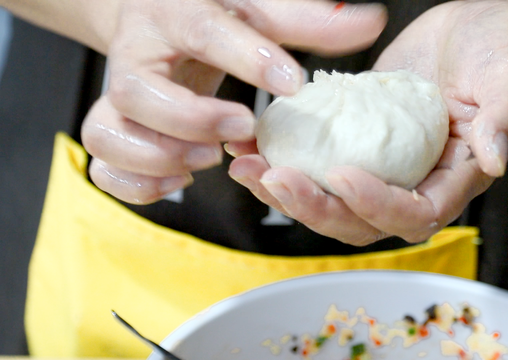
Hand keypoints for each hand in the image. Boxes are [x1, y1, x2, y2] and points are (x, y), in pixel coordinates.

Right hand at [80, 0, 386, 203]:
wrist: (157, 17)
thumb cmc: (212, 13)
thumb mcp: (259, 8)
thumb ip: (309, 20)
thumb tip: (370, 22)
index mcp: (175, 15)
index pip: (203, 30)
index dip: (246, 58)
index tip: (291, 83)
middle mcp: (136, 56)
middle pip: (135, 91)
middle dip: (190, 120)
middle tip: (241, 129)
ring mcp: (118, 97)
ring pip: (106, 132)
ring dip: (157, 158)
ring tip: (207, 160)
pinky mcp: (115, 128)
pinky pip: (103, 166)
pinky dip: (136, 184)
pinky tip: (179, 181)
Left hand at [228, 0, 507, 244]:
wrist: (483, 27)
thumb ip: (505, 118)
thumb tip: (495, 159)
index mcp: (455, 178)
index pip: (414, 213)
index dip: (374, 205)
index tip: (340, 174)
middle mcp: (415, 181)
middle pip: (361, 220)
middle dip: (313, 207)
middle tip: (273, 178)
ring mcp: (383, 165)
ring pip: (331, 200)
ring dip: (286, 192)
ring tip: (247, 167)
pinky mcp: (357, 141)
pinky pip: (318, 162)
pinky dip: (284, 158)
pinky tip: (252, 143)